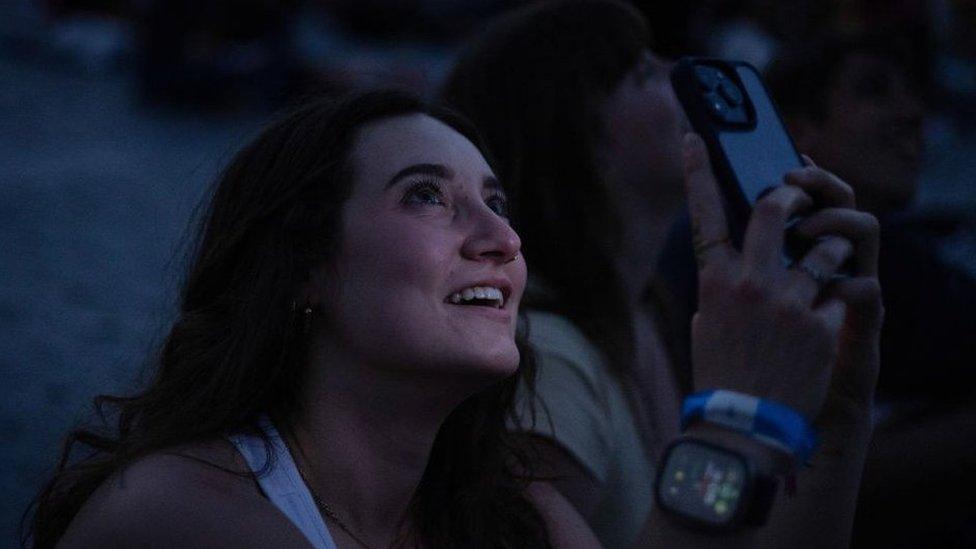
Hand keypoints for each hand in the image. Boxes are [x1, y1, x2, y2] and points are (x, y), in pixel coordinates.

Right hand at [681, 133, 877, 420]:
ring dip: (831, 247)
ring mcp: (787, 300)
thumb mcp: (708, 323)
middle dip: (793, 194)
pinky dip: (839, 296)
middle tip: (799, 197)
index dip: (697, 172)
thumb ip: (723, 285)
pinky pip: (842, 288)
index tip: (695, 137)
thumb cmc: (723, 374)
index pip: (703, 214)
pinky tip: (827, 319)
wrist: (747, 424)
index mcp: (714, 281)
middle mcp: (749, 282)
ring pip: (826, 243)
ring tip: (826, 265)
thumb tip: (735, 258)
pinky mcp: (821, 322)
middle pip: (774, 208)